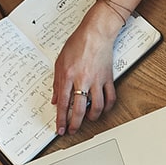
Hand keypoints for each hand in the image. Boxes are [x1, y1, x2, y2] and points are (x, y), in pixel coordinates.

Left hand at [51, 8, 120, 134]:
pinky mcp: (108, 78)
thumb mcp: (59, 62)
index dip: (61, 119)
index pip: (63, 104)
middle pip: (78, 109)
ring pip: (96, 107)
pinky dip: (107, 107)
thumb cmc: (78, 44)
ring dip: (91, 118)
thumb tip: (55, 100)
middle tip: (72, 131)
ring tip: (87, 120)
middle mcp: (82, 80)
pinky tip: (102, 110)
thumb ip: (57, 83)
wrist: (95, 33)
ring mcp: (96, 80)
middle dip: (74, 124)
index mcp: (67, 76)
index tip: (60, 128)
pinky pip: (110, 98)